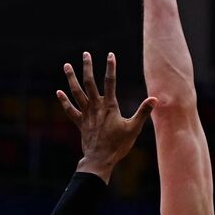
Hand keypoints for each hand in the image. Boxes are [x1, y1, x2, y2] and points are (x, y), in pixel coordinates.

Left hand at [56, 52, 156, 181]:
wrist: (100, 160)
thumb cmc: (118, 145)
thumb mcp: (134, 128)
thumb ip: (143, 112)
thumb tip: (155, 98)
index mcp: (109, 107)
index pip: (110, 82)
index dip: (110, 67)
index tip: (110, 54)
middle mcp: (96, 107)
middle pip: (90, 83)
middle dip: (88, 67)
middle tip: (85, 54)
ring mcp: (86, 114)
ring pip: (77, 92)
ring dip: (71, 78)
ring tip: (66, 65)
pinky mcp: (80, 123)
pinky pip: (70, 110)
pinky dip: (64, 101)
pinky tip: (58, 92)